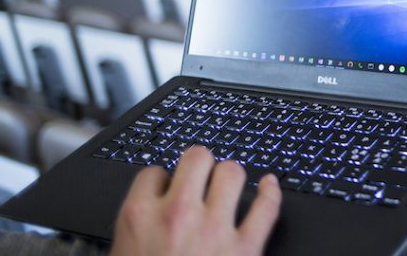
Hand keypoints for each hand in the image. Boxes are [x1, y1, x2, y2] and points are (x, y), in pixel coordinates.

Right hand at [110, 146, 281, 255]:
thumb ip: (134, 233)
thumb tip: (144, 219)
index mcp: (139, 218)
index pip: (153, 173)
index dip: (162, 180)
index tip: (166, 188)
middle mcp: (178, 214)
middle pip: (197, 158)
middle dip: (200, 165)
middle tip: (201, 177)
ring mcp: (215, 229)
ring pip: (232, 172)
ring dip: (231, 176)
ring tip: (228, 184)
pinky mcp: (246, 248)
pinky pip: (267, 207)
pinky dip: (271, 192)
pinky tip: (269, 185)